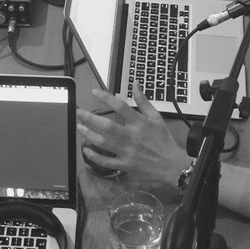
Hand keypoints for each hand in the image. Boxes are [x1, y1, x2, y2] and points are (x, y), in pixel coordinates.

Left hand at [76, 85, 191, 182]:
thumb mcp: (156, 117)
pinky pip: (105, 161)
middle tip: (79, 112)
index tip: (94, 92)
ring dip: (88, 134)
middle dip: (90, 118)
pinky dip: (94, 156)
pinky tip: (86, 149)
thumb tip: (135, 83)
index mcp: (139, 123)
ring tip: (79, 127)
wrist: (171, 165)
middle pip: (106, 126)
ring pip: (103, 142)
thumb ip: (143, 100)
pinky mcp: (124, 165)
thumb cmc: (163, 139)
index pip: (120, 106)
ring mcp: (126, 152)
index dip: (106, 97)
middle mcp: (130, 136)